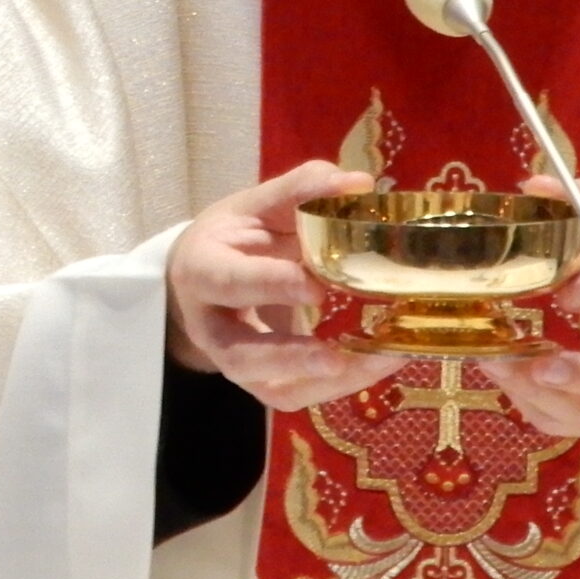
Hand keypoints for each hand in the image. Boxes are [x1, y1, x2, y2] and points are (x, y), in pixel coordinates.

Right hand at [166, 161, 402, 410]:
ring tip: (377, 360)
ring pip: (269, 386)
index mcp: (202, 268)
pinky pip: (293, 396)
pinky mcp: (258, 382)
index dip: (268, 285)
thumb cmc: (236, 237)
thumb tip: (359, 182)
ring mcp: (233, 360)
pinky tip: (377, 362)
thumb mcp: (258, 206)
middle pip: (238, 351)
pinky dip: (337, 387)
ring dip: (323, 380)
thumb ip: (302, 190)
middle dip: (287, 354)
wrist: (205, 277)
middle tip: (335, 354)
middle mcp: (209, 324)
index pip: (227, 280)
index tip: (315, 287)